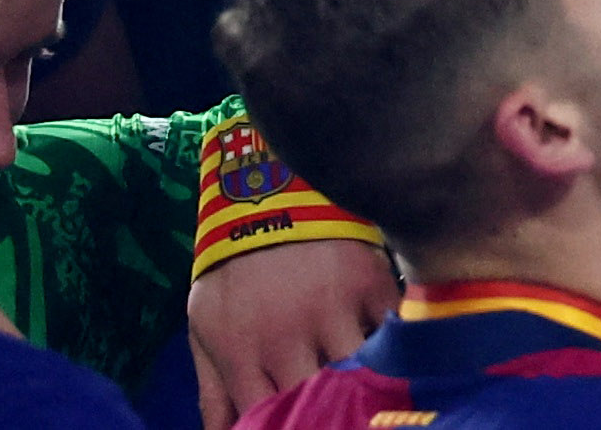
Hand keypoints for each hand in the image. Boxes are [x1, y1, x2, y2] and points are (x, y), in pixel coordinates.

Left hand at [187, 236, 396, 426]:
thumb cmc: (232, 271)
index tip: (298, 427)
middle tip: (334, 414)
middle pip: (319, 403)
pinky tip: (394, 364)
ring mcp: (334, 310)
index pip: (266, 420)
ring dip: (364, 389)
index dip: (285, 429)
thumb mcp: (205, 330)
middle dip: (326, 416)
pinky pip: (393, 334)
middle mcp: (289, 337)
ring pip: (361, 374)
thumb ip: (214, 392)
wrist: (269, 194)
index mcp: (243, 355)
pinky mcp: (371, 283)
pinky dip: (395, 352)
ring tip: (367, 398)